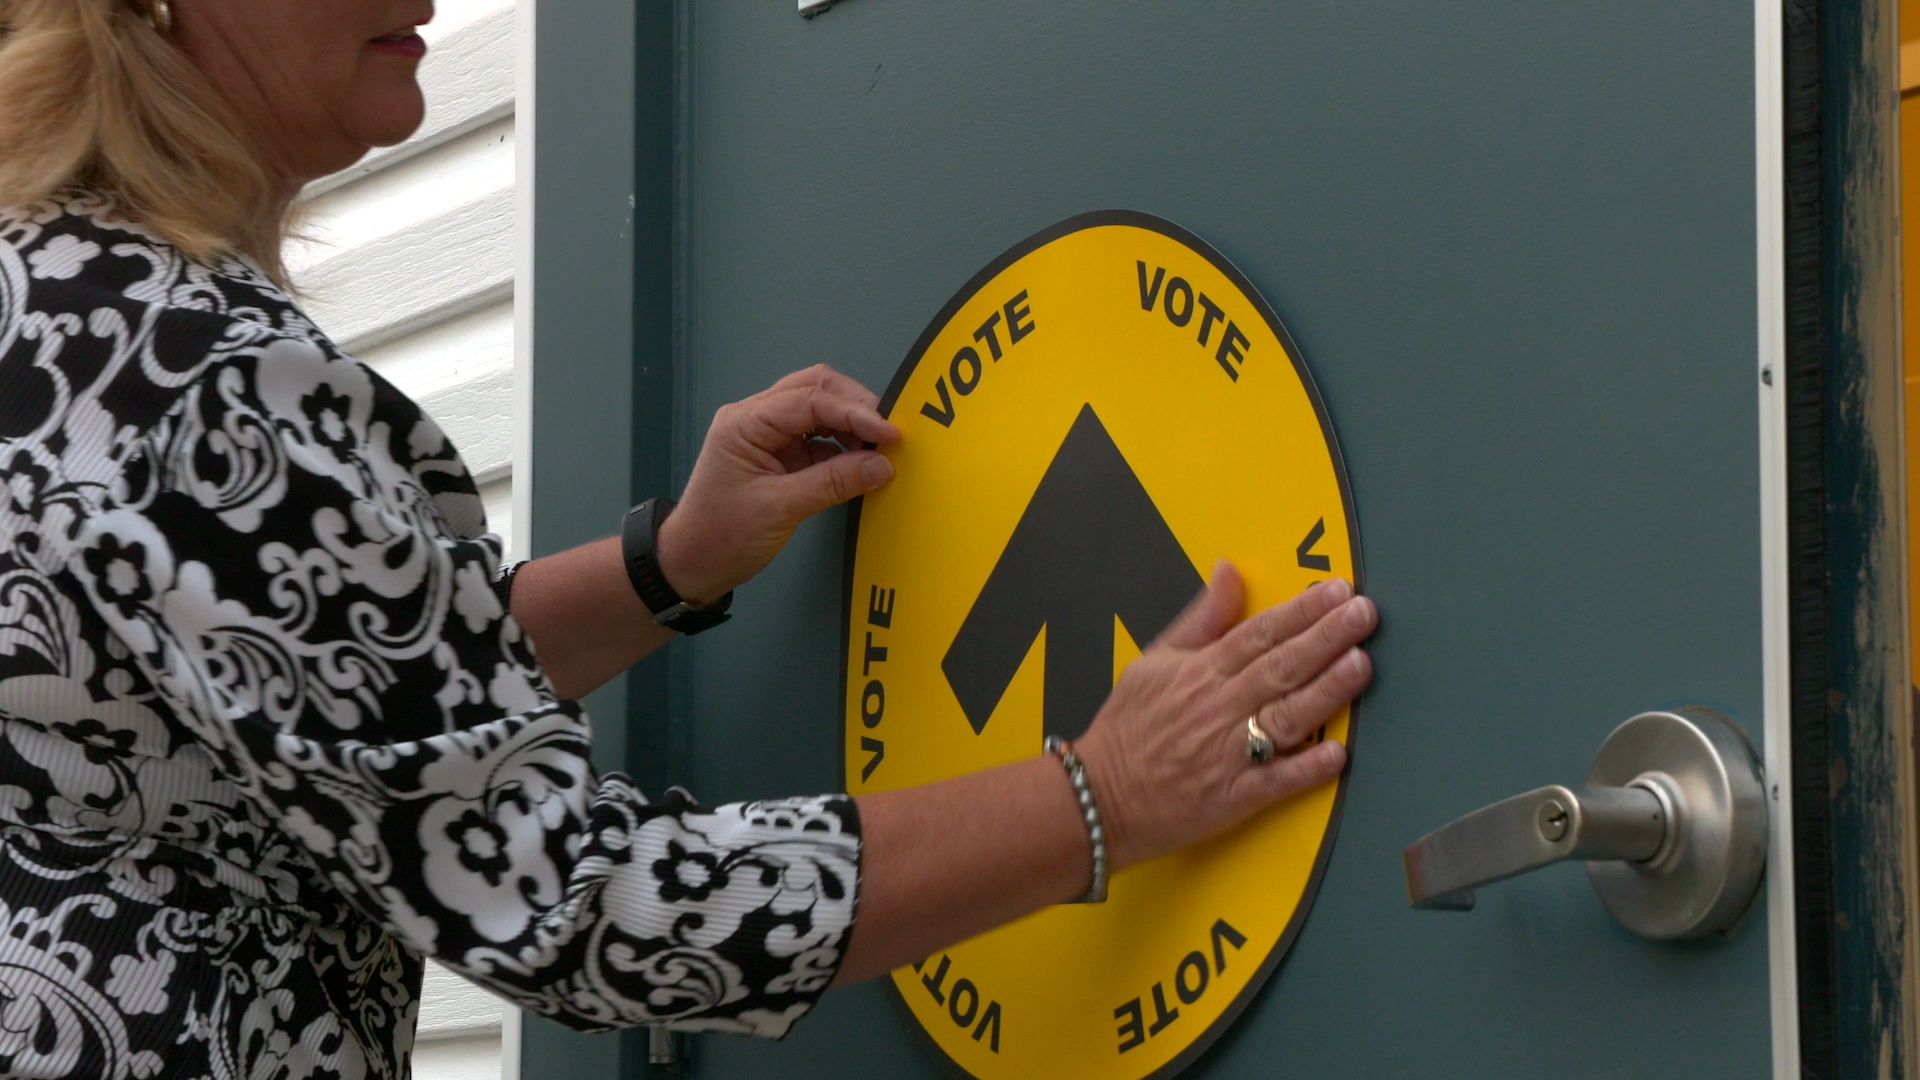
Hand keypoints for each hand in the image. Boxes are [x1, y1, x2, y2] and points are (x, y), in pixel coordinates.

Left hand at [657, 365, 901, 602]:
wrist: (691, 564)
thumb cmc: (723, 536)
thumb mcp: (781, 509)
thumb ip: (833, 482)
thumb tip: (882, 465)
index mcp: (745, 422)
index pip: (809, 400)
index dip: (855, 413)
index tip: (891, 433)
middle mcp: (755, 418)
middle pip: (814, 389)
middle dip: (854, 407)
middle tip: (888, 434)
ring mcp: (766, 435)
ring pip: (817, 408)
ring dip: (850, 425)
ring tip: (877, 450)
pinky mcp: (777, 455)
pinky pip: (816, 436)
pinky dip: (841, 445)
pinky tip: (859, 462)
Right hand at [1074, 563, 1375, 869]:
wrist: (1098, 796)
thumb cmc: (1128, 728)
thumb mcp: (1155, 660)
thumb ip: (1202, 618)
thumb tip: (1228, 572)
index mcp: (1200, 671)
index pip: (1259, 632)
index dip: (1301, 610)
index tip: (1337, 591)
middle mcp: (1217, 708)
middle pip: (1280, 666)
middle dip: (1326, 638)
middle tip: (1364, 615)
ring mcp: (1227, 753)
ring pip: (1285, 716)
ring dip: (1325, 692)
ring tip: (1360, 667)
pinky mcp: (1234, 796)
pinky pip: (1276, 780)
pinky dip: (1306, 768)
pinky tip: (1337, 754)